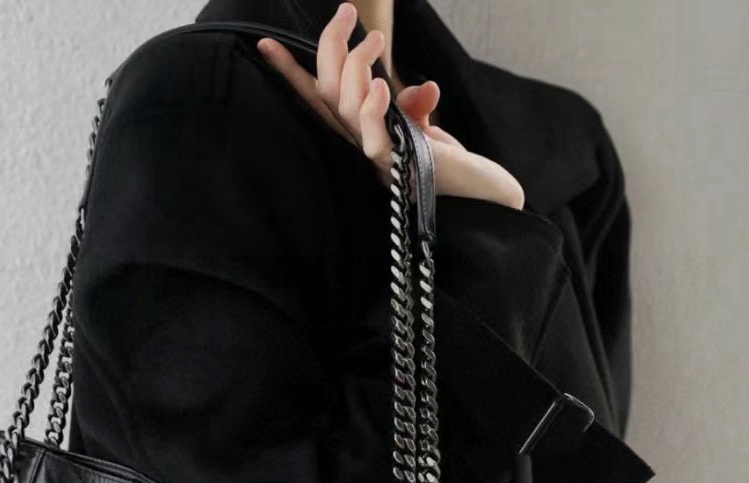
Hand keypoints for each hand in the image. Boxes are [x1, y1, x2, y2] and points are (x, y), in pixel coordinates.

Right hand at [256, 2, 524, 209]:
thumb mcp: (424, 128)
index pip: (320, 100)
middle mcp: (361, 143)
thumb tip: (423, 88)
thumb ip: (413, 107)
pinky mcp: (399, 164)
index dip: (291, 75)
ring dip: (359, 64)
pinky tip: (384, 84)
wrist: (484, 197)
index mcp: (362, 131)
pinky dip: (375, 107)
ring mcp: (378, 155)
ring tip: (377, 38)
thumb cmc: (451, 167)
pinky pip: (375, 135)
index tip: (265, 45)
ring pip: (346, 105)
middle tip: (348, 11)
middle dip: (331, 46)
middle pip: (327, 91)